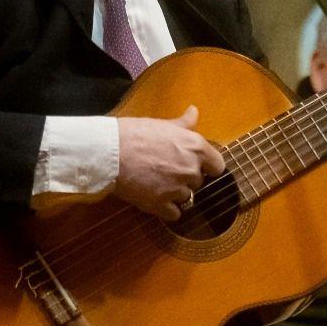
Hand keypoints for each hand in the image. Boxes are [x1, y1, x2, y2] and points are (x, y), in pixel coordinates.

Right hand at [115, 105, 223, 220]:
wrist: (109, 152)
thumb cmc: (134, 134)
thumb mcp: (162, 124)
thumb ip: (184, 123)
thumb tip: (194, 111)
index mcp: (196, 147)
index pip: (218, 165)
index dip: (207, 167)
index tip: (196, 166)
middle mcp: (191, 169)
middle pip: (199, 182)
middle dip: (185, 178)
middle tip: (166, 171)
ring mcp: (177, 188)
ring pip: (186, 197)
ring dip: (175, 194)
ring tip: (156, 183)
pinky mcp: (161, 204)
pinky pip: (174, 214)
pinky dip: (166, 209)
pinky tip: (154, 199)